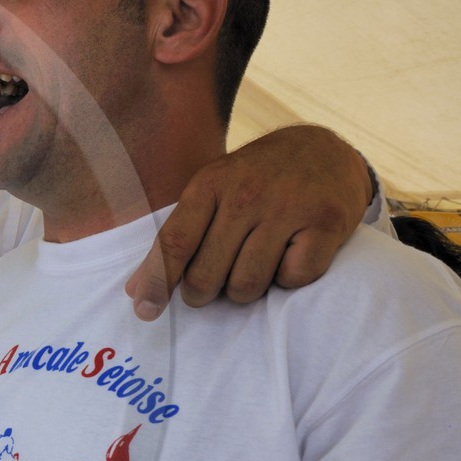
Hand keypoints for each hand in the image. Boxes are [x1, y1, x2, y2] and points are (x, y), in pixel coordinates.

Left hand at [125, 124, 369, 320]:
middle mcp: (246, 194)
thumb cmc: (256, 179)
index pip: (175, 244)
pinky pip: (293, 279)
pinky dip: (287, 279)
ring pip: (247, 285)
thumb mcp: (212, 191)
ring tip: (251, 268)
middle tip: (212, 283)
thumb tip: (135, 291)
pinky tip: (289, 255)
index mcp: (210, 184)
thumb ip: (177, 237)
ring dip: (244, 290)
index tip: (145, 312)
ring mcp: (288, 208)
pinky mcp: (326, 223)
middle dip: (202, 292)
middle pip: (206, 275)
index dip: (157, 283)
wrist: (324, 149)